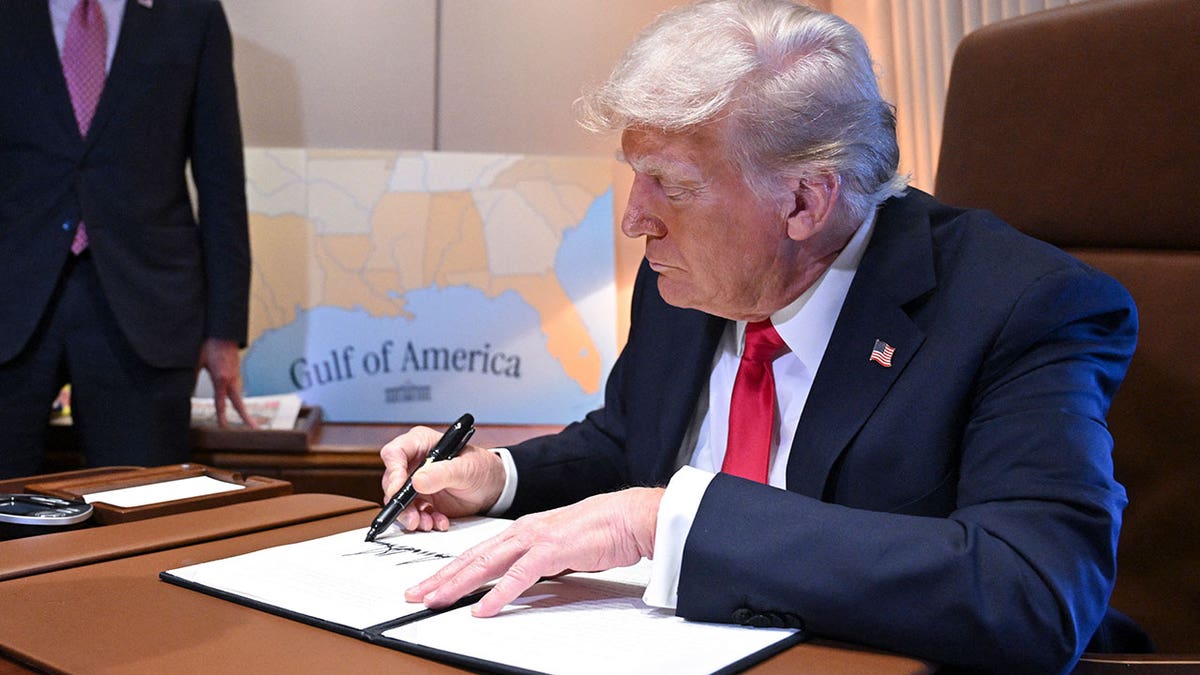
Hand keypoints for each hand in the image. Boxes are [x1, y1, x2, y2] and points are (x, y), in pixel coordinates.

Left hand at [197, 337, 255, 427]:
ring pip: (239, 396)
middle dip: (247, 417)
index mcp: (221, 378)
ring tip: (247, 421)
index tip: (223, 428)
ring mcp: (236, 375)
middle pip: (240, 403)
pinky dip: (238, 398)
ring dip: (242, 408)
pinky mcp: (236, 372)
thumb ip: (191, 377)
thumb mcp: (196, 360)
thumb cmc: (210, 344)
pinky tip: (235, 402)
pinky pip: (237, 388)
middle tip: (255, 429)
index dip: (222, 417)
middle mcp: (232, 379)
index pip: (221, 403)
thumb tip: (183, 391)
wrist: (223, 330)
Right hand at [379, 426, 506, 530]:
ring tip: (428, 524)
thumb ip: (443, 473)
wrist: (493, 487)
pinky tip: (439, 522)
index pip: (395, 453)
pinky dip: (424, 521)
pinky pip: (413, 513)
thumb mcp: (466, 468)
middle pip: (392, 481)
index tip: (399, 490)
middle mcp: (413, 462)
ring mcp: (416, 483)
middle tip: (413, 517)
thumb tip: (417, 481)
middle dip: (401, 503)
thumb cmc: (481, 468)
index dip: (393, 471)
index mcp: (421, 443)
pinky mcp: (421, 500)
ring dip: (411, 516)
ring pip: (399, 501)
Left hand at [405, 487, 662, 616]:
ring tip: (434, 599)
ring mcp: (536, 539)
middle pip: (473, 558)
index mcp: (523, 530)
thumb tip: (519, 581)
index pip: (478, 553)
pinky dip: (498, 594)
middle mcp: (523, 531)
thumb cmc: (600, 531)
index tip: (429, 584)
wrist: (629, 516)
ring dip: (458, 584)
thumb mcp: (558, 548)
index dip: (450, 570)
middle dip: (441, 578)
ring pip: (486, 564)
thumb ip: (536, 562)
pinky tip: (481, 608)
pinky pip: (519, 577)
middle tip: (415, 594)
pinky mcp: (552, 551)